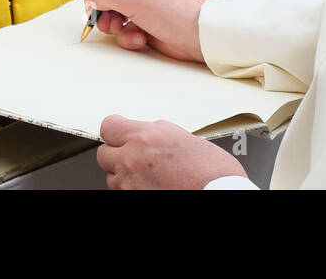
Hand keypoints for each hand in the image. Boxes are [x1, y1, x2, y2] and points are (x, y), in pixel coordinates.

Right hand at [84, 0, 204, 60]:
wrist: (196, 36)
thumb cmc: (172, 10)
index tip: (92, 1)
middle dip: (103, 10)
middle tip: (104, 20)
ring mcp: (143, 5)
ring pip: (114, 14)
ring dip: (114, 26)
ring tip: (122, 30)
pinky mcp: (146, 24)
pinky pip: (126, 30)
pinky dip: (129, 36)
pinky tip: (140, 38)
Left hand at [97, 115, 245, 188]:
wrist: (222, 194)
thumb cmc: (213, 172)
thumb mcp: (185, 138)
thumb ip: (158, 132)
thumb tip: (148, 131)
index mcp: (144, 138)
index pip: (108, 127)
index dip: (114, 129)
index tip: (117, 131)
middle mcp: (132, 160)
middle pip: (104, 154)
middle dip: (117, 154)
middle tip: (134, 155)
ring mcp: (131, 185)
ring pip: (113, 177)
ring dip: (125, 175)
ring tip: (149, 175)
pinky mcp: (135, 199)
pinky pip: (125, 193)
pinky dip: (134, 190)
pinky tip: (153, 186)